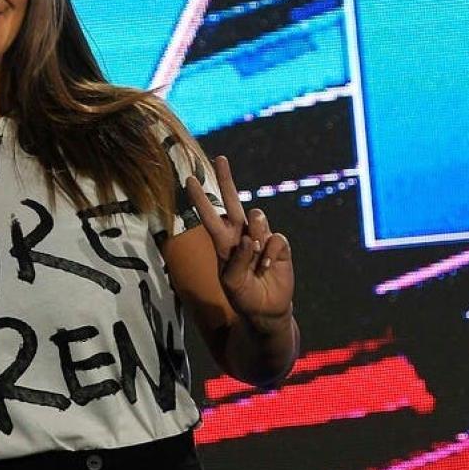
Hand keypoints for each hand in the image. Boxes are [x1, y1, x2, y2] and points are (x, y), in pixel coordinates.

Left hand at [185, 156, 294, 332]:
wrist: (267, 310)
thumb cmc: (243, 296)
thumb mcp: (232, 283)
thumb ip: (237, 260)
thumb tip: (249, 238)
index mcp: (223, 242)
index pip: (210, 215)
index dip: (200, 198)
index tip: (189, 180)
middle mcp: (241, 235)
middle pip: (233, 201)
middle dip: (226, 179)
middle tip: (220, 159)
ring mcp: (261, 237)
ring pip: (258, 218)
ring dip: (256, 235)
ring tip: (256, 260)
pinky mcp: (279, 245)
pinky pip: (275, 239)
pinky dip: (270, 254)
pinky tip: (267, 267)